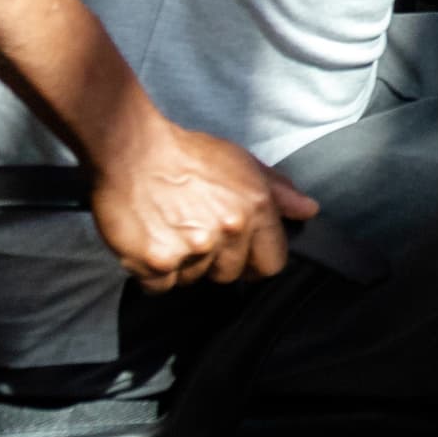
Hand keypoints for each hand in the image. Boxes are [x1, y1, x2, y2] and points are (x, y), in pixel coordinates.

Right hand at [91, 115, 318, 291]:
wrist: (129, 149)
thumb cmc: (185, 153)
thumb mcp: (241, 162)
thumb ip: (279, 190)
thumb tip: (308, 211)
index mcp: (255, 208)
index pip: (272, 263)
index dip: (256, 261)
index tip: (240, 254)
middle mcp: (228, 231)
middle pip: (230, 275)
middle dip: (215, 260)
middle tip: (194, 230)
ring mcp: (192, 250)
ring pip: (194, 280)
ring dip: (182, 265)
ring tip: (169, 229)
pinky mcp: (156, 263)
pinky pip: (160, 287)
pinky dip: (152, 272)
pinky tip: (149, 241)